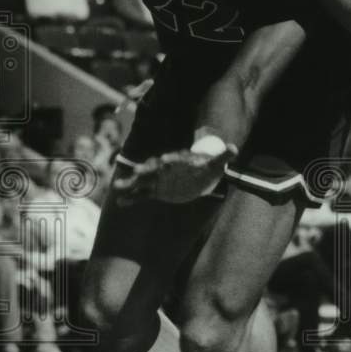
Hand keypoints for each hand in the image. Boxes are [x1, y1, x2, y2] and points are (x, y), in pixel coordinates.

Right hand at [113, 145, 236, 205]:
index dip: (168, 161)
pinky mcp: (155, 192)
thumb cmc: (206, 169)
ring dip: (130, 184)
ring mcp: (157, 181)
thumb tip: (234, 148)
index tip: (163, 161)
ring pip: (142, 182)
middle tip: (136, 172)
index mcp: (177, 162)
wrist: (197, 178)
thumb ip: (223, 157)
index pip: (172, 160)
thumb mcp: (215, 165)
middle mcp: (164, 170)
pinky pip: (141, 195)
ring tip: (117, 187)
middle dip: (144, 171)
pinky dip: (132, 199)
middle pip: (152, 169)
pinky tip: (120, 203)